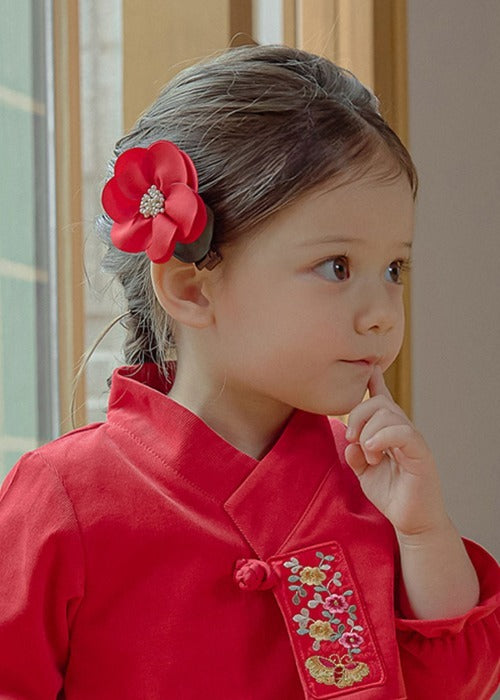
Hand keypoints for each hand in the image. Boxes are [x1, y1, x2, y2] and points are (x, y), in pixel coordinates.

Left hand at [344, 366, 447, 536]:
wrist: (411, 521)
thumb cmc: (391, 495)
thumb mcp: (364, 473)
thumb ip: (354, 454)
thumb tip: (350, 441)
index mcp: (389, 433)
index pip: (383, 401)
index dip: (375, 383)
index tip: (368, 368)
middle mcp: (403, 431)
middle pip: (379, 403)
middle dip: (358, 415)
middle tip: (352, 439)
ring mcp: (413, 441)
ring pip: (389, 414)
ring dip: (369, 432)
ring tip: (367, 454)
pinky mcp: (421, 454)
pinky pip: (404, 432)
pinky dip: (382, 437)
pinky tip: (372, 450)